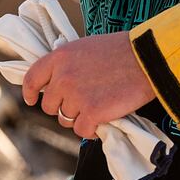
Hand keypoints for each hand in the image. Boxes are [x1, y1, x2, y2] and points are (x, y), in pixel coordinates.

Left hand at [21, 31, 157, 136]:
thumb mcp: (87, 48)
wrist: (148, 59)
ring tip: (100, 106)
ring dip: (80, 117)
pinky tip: (104, 119)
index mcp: (60, 57)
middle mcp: (63, 77)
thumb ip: (68, 64)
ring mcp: (76, 96)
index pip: (32, 79)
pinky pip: (82, 131)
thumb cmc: (122, 51)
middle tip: (85, 101)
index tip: (32, 99)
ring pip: (66, 120)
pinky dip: (93, 129)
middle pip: (50, 105)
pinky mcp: (91, 113)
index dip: (30, 92)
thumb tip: (59, 83)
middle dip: (64, 107)